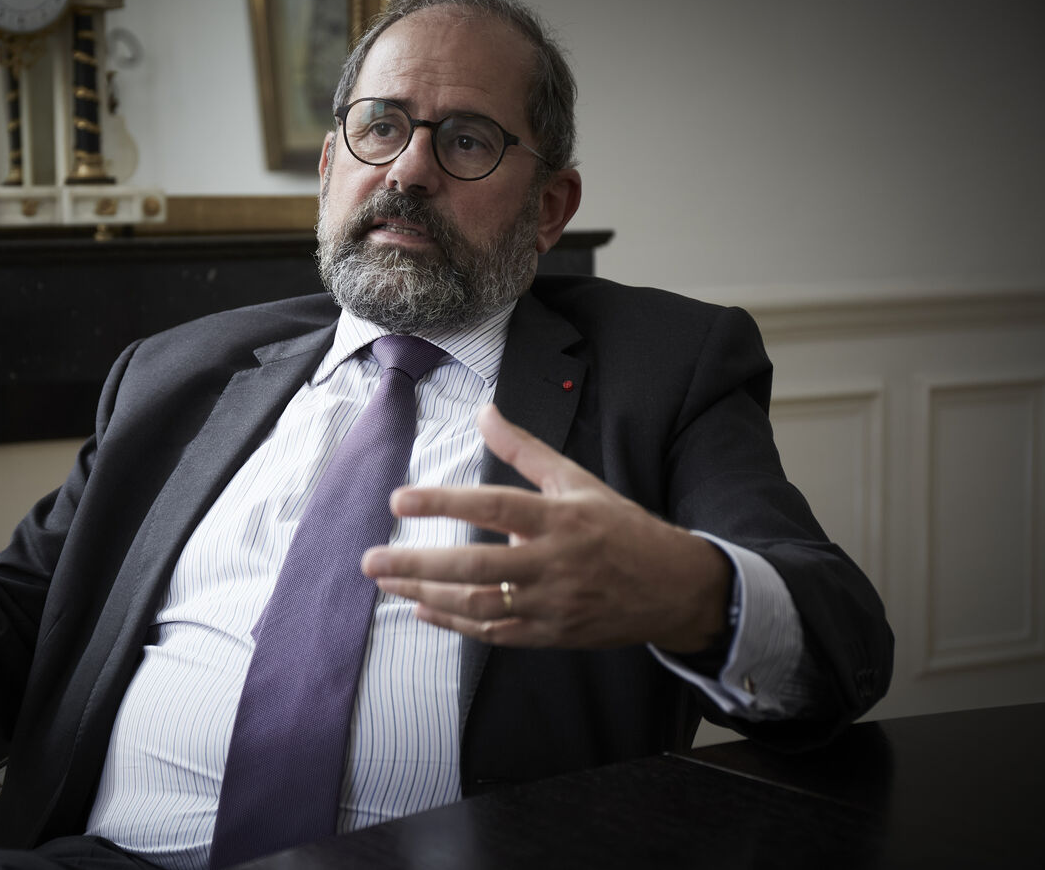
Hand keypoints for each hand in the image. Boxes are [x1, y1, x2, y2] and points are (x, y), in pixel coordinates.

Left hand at [361, 405, 730, 652]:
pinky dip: (455, 624)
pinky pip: (494, 633)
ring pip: (478, 605)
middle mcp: (553, 564)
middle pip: (475, 567)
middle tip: (371, 559)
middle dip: (417, 566)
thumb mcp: (577, 481)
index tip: (399, 500)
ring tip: (386, 582)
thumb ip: (524, 449)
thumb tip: (483, 411)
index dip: (443, 503)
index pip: (493, 507)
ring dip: (426, 596)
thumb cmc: (620, 528)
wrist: (673, 589)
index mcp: (560, 519)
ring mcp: (551, 604)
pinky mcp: (550, 634)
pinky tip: (422, 610)